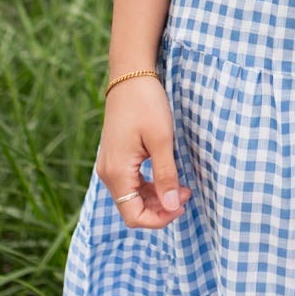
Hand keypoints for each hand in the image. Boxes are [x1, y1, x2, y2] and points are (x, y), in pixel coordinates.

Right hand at [95, 77, 190, 229]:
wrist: (130, 76)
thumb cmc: (146, 104)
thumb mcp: (162, 141)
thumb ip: (166, 176)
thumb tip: (172, 207)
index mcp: (116, 172)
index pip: (133, 216)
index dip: (159, 219)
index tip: (182, 205)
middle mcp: (108, 173)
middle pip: (132, 209)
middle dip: (160, 208)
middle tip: (186, 193)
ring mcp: (109, 165)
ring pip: (132, 197)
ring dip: (156, 198)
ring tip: (181, 186)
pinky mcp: (115, 158)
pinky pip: (131, 183)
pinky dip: (149, 186)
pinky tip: (167, 176)